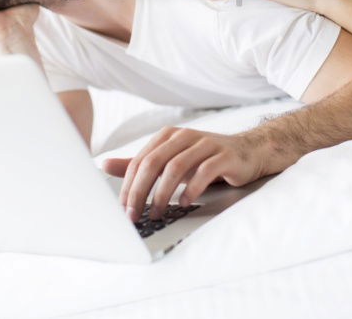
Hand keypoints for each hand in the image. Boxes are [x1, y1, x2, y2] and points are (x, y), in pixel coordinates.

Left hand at [102, 127, 266, 221]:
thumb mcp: (170, 160)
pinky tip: (184, 203)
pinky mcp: (224, 155)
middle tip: (134, 214)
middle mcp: (184, 136)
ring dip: (162, 194)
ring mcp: (205, 144)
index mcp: (167, 136)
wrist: (248, 152)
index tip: (122, 209)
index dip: (128, 185)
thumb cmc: (205, 159)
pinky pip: (204, 171)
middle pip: (154, 162)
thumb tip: (104, 165)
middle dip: (140, 191)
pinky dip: (191, 189)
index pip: (140, 161)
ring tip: (157, 213)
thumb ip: (140, 164)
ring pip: (176, 167)